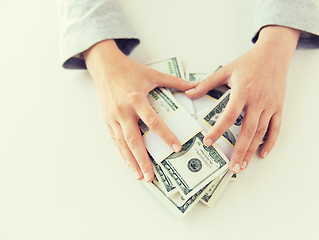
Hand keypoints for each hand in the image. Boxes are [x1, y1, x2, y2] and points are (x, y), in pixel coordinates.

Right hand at [84, 40, 196, 181]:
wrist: (105, 67)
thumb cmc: (129, 70)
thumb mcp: (152, 74)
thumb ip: (174, 82)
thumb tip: (195, 85)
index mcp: (136, 99)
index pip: (153, 121)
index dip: (165, 135)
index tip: (176, 147)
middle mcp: (123, 111)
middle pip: (134, 139)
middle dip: (143, 160)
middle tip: (151, 176)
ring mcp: (112, 117)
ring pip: (122, 144)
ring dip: (131, 161)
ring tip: (140, 176)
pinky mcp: (106, 120)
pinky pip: (114, 140)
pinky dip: (122, 153)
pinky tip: (129, 164)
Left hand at [186, 26, 299, 172]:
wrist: (274, 54)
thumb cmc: (248, 62)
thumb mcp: (226, 70)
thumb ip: (207, 83)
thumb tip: (188, 93)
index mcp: (242, 92)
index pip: (229, 115)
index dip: (218, 130)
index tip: (208, 142)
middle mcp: (257, 101)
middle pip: (248, 131)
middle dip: (240, 151)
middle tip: (232, 168)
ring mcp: (270, 106)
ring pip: (261, 133)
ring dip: (252, 151)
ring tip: (243, 165)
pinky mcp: (278, 107)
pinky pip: (276, 128)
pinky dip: (270, 142)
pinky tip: (263, 154)